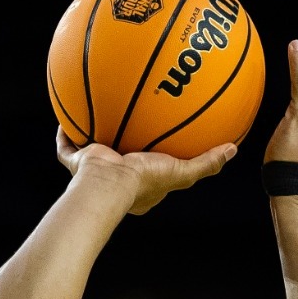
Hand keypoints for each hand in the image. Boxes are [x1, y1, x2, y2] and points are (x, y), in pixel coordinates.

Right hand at [55, 129, 235, 215]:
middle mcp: (116, 178)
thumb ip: (207, 163)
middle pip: (122, 157)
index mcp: (140, 186)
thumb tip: (232, 150)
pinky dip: (65, 134)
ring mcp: (95, 171)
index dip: (156, 158)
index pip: (151, 170)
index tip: (162, 141)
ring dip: (96, 135)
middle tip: (132, 122)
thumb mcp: (183, 173)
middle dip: (125, 143)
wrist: (107, 185)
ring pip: (94, 151)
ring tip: (99, 112)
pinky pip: (67, 147)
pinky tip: (66, 116)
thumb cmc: (143, 182)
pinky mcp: (78, 162)